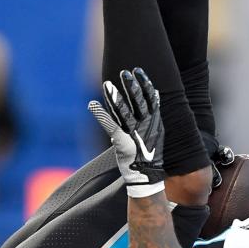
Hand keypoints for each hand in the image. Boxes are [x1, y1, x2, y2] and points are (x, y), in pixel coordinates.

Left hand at [88, 67, 165, 197]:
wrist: (147, 177)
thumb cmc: (148, 153)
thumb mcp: (156, 131)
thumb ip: (152, 112)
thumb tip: (153, 93)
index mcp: (154, 122)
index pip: (150, 99)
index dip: (144, 84)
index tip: (138, 70)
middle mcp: (145, 126)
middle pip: (138, 103)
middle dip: (131, 87)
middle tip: (124, 72)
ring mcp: (134, 134)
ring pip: (124, 113)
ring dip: (115, 98)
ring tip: (107, 84)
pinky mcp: (122, 143)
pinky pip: (111, 126)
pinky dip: (101, 115)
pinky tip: (92, 105)